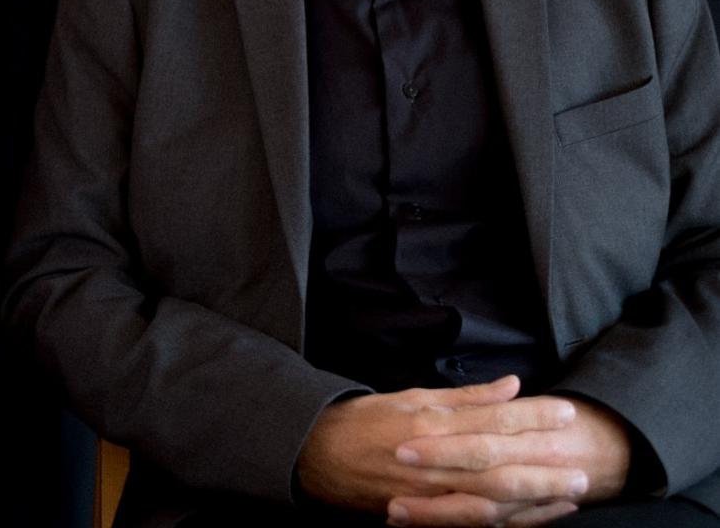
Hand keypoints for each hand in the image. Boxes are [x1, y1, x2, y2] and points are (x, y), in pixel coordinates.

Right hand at [297, 375, 587, 523]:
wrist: (317, 456)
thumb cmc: (363, 422)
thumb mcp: (410, 398)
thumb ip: (463, 397)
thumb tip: (509, 387)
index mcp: (430, 425)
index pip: (492, 421)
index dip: (532, 417)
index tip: (566, 413)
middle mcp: (434, 463)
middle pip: (500, 466)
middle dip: (544, 465)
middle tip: (582, 463)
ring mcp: (430, 495)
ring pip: (493, 502)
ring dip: (536, 499)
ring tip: (572, 493)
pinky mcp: (427, 518)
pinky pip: (477, 524)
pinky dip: (512, 521)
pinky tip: (539, 515)